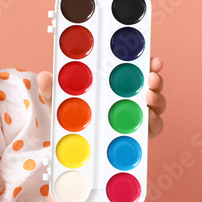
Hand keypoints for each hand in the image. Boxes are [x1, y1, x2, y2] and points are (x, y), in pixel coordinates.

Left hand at [36, 55, 165, 139]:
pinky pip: (153, 127)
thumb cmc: (68, 115)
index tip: (151, 58)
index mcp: (113, 83)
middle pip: (151, 83)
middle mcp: (129, 96)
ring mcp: (136, 115)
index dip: (146, 62)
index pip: (134, 68)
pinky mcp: (139, 134)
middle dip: (155, 78)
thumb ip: (51, 89)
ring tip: (149, 97)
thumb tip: (44, 76)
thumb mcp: (58, 101)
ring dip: (157, 98)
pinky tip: (148, 119)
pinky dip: (154, 122)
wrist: (69, 143)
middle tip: (152, 76)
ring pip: (156, 104)